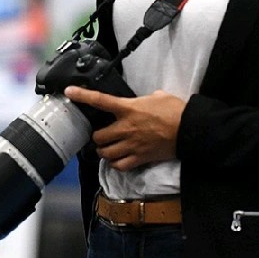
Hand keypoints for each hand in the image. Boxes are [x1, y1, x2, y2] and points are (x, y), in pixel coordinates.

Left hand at [64, 86, 185, 170]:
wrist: (189, 129)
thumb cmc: (175, 110)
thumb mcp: (158, 96)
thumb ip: (144, 98)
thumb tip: (144, 100)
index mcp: (129, 108)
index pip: (100, 101)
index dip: (82, 96)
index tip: (69, 92)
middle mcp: (126, 127)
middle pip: (98, 136)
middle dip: (97, 137)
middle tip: (101, 135)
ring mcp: (132, 145)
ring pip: (106, 153)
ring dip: (104, 151)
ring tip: (107, 148)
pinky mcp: (140, 158)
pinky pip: (120, 165)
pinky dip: (116, 164)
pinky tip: (118, 159)